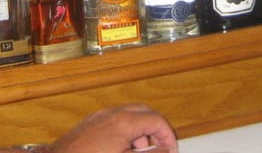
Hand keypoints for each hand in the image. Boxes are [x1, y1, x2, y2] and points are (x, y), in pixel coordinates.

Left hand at [52, 104, 178, 152]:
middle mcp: (112, 114)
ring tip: (140, 152)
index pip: (157, 120)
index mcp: (124, 122)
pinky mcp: (91, 123)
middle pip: (145, 112)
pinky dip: (126, 132)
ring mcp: (100, 116)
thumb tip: (165, 150)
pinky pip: (116, 120)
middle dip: (156, 130)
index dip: (168, 136)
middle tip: (160, 148)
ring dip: (141, 132)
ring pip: (130, 115)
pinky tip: (122, 149)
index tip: (171, 150)